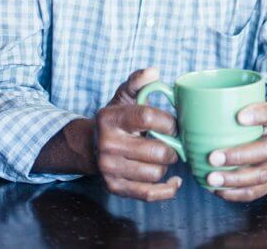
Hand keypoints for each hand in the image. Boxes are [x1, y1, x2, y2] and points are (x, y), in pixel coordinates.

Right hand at [95, 67, 181, 201]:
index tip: (175, 124)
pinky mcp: (114, 187)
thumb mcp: (124, 96)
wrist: (91, 145)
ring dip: (166, 165)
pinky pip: (148, 194)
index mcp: (111, 119)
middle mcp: (108, 145)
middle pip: (156, 151)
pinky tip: (173, 180)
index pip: (147, 117)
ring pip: (155, 172)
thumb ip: (138, 81)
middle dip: (172, 147)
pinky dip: (166, 189)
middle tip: (172, 142)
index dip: (169, 122)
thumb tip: (154, 71)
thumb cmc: (116, 119)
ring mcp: (109, 169)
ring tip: (162, 156)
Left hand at [206, 101, 266, 202]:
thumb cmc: (260, 125)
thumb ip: (231, 106)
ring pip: (261, 174)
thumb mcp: (255, 109)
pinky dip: (237, 193)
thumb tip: (186, 104)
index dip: (259, 115)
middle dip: (238, 156)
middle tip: (213, 157)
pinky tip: (220, 190)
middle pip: (266, 150)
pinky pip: (258, 191)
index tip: (239, 116)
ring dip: (235, 179)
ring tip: (212, 179)